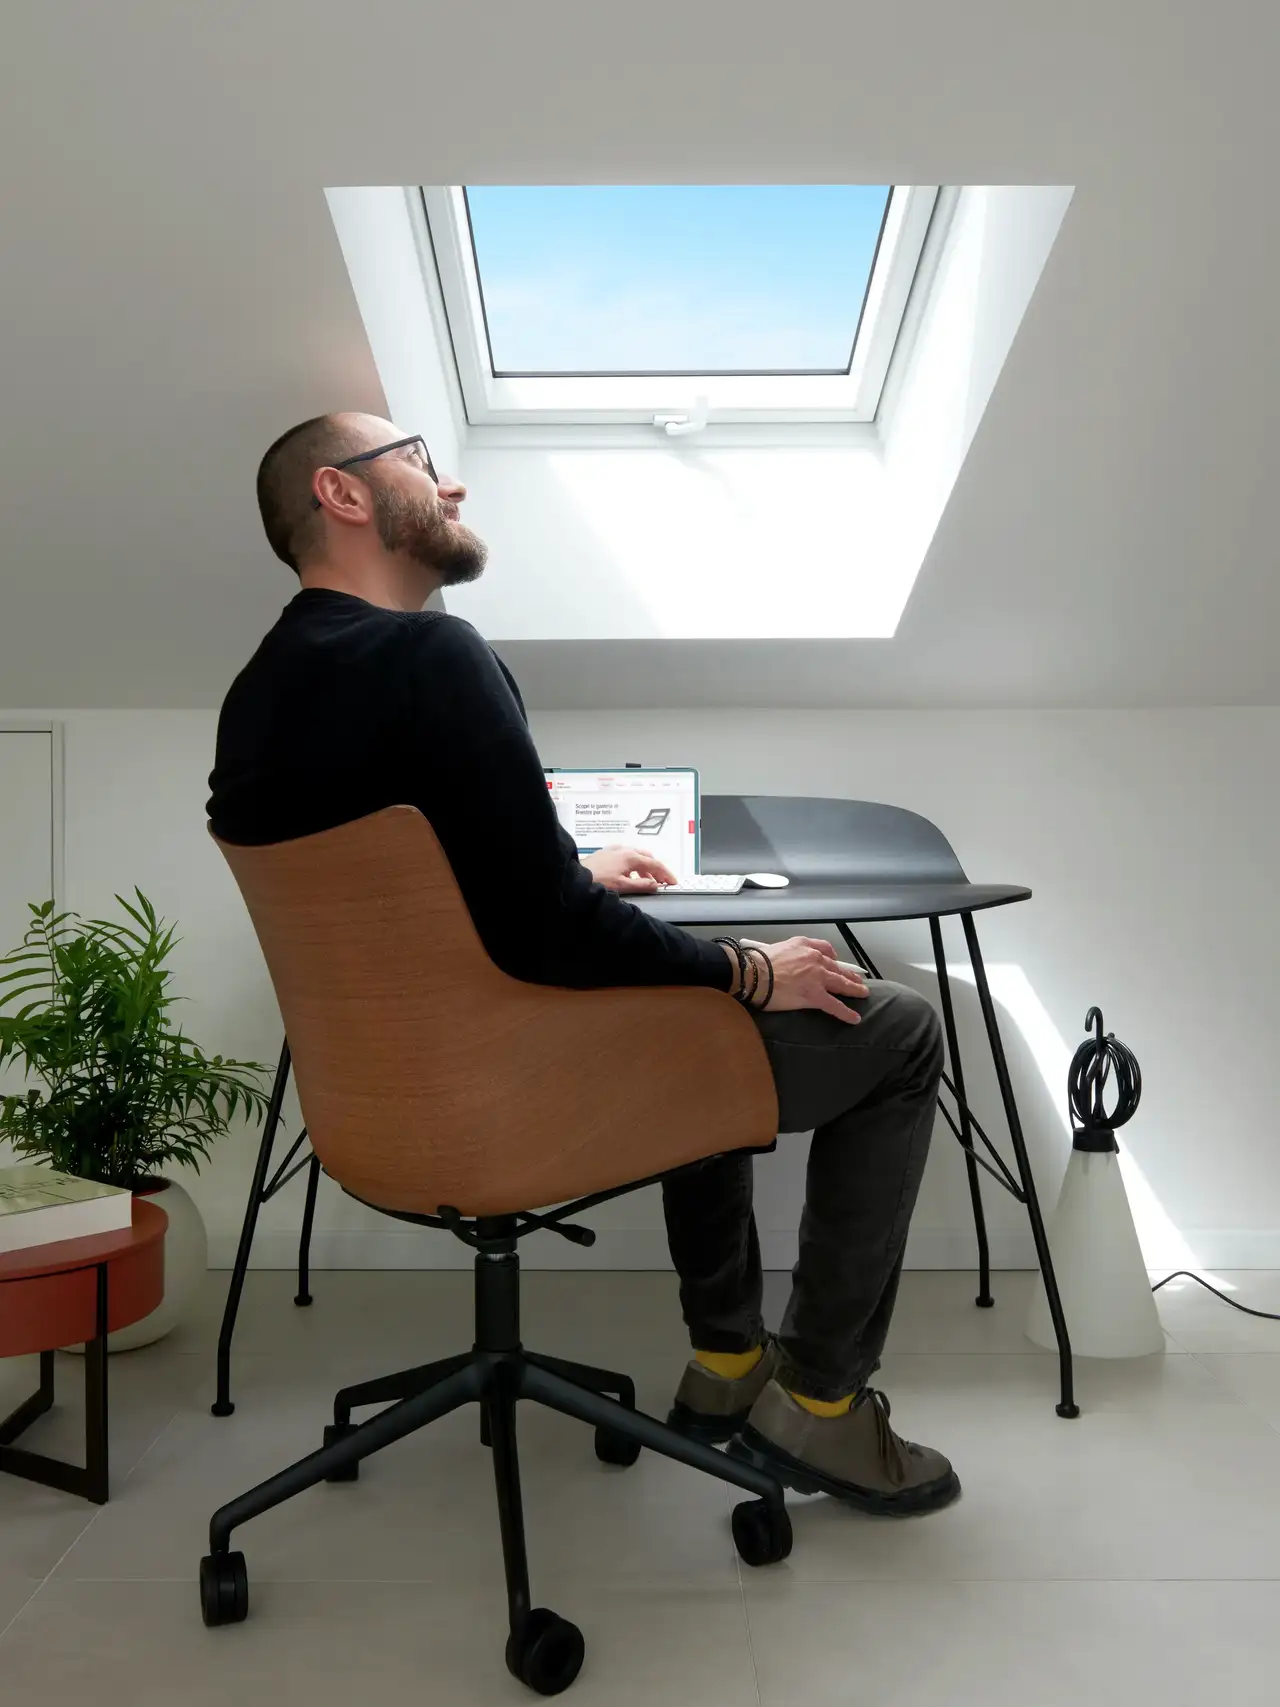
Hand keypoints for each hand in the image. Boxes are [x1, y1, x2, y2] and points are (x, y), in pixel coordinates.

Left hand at [581, 846, 678, 893]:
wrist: (575, 877)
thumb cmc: (599, 881)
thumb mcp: (622, 886)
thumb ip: (641, 884)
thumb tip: (656, 884)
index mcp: (631, 857)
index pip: (655, 864)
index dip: (666, 874)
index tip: (674, 882)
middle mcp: (625, 849)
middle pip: (647, 857)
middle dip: (657, 869)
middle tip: (662, 881)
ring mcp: (615, 849)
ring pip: (637, 855)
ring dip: (645, 867)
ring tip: (648, 880)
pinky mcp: (607, 852)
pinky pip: (626, 855)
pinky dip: (634, 864)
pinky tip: (630, 873)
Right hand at [741, 936, 868, 1023]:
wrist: (754, 974)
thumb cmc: (758, 962)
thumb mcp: (777, 948)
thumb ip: (789, 952)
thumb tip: (788, 963)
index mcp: (804, 946)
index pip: (825, 949)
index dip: (833, 957)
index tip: (836, 961)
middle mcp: (815, 959)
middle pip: (837, 967)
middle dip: (848, 975)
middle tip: (857, 980)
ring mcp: (817, 977)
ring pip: (841, 983)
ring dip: (854, 989)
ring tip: (863, 994)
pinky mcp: (815, 995)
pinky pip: (834, 1005)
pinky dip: (846, 1012)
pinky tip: (854, 1018)